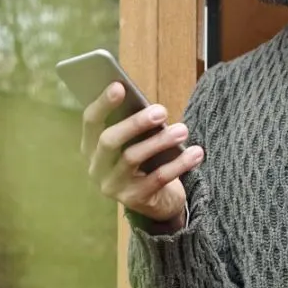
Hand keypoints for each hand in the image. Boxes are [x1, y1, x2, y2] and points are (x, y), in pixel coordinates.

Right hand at [81, 83, 203, 230]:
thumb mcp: (137, 142)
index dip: (103, 103)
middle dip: (135, 123)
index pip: (91, 122)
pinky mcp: (134, 200)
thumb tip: (150, 106)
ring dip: (160, 141)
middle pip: (109, 141)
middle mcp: (96, 167)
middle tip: (161, 110)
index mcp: (92, 147)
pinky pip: (157, 179)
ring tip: (182, 130)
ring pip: (132, 158)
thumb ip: (136, 126)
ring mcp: (113, 186)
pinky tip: (196, 153)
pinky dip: (178, 164)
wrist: (158, 202)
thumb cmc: (147, 160)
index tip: (119, 86)